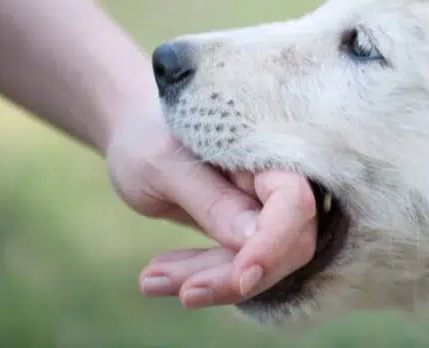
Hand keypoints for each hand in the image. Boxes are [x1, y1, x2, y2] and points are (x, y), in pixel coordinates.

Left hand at [105, 106, 317, 306]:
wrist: (136, 136)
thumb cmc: (147, 136)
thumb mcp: (164, 165)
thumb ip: (211, 200)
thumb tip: (252, 240)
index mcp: (266, 151)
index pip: (293, 202)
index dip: (274, 244)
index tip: (241, 278)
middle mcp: (276, 180)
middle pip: (286, 244)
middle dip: (234, 274)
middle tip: (182, 292)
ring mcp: (264, 208)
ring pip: (260, 263)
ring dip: (210, 280)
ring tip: (149, 280)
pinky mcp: (246, 232)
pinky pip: (236, 265)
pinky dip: (200, 276)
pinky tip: (156, 277)